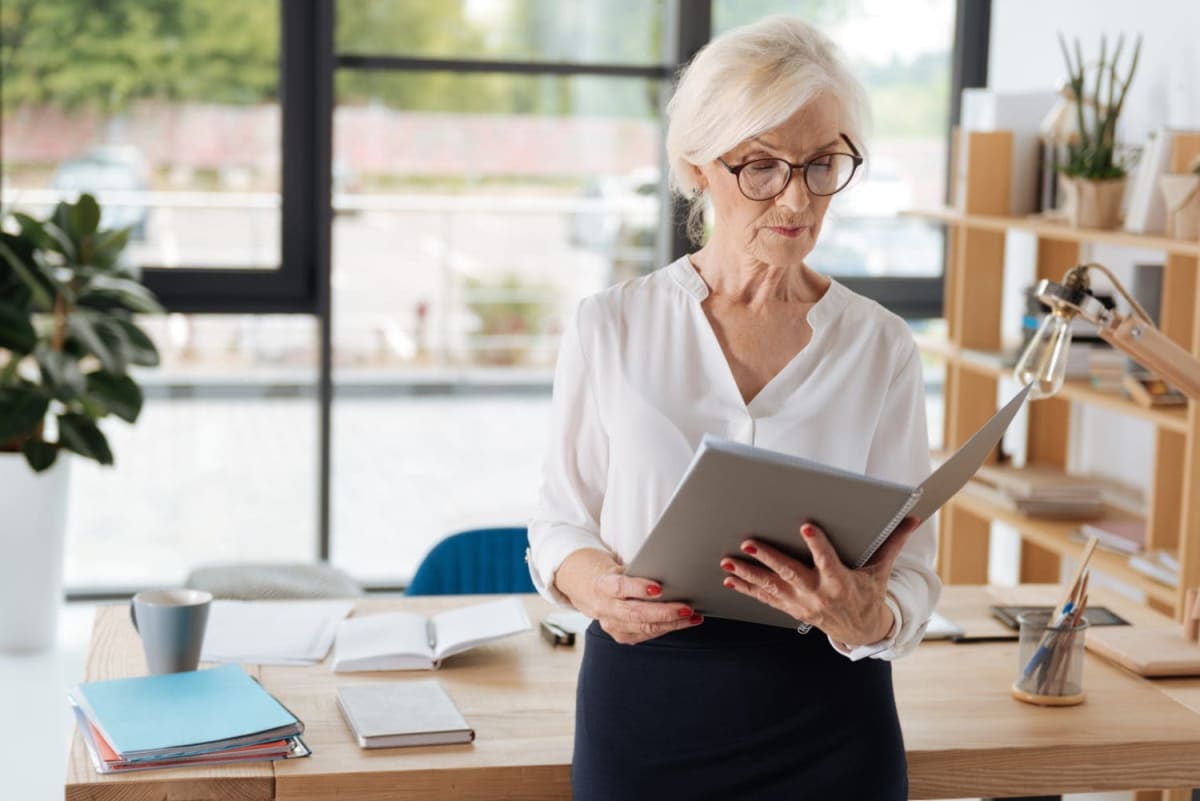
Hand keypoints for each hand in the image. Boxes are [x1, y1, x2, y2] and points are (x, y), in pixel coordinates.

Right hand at [554, 548, 701, 644]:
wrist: (586, 588)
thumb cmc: (608, 572)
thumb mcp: (616, 566)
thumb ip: (637, 573)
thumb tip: (669, 574)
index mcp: (602, 586)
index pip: (620, 587)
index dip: (639, 588)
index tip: (659, 588)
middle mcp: (604, 608)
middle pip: (636, 613)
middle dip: (664, 612)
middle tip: (686, 607)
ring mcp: (611, 625)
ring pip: (645, 627)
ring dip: (672, 623)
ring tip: (692, 616)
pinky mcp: (620, 635)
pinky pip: (646, 634)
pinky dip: (666, 628)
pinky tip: (682, 623)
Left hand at [719, 517, 921, 646]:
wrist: (860, 630)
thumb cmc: (868, 594)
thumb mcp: (880, 571)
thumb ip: (892, 543)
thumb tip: (913, 518)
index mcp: (840, 582)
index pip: (828, 560)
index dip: (818, 544)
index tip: (807, 526)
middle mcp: (817, 594)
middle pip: (791, 574)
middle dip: (769, 559)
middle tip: (749, 544)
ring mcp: (801, 603)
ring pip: (771, 587)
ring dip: (748, 574)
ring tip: (728, 561)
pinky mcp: (791, 608)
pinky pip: (765, 598)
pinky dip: (746, 589)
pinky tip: (729, 579)